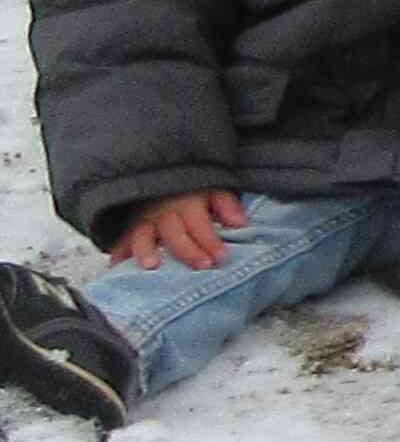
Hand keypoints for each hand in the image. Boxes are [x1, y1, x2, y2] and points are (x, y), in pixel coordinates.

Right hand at [116, 188, 247, 269]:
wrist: (157, 174)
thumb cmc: (191, 190)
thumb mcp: (213, 189)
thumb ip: (226, 205)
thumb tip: (241, 223)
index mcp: (187, 203)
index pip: (199, 224)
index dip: (210, 240)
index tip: (222, 257)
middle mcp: (163, 213)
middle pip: (175, 233)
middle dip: (189, 250)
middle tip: (203, 266)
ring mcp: (142, 220)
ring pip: (142, 235)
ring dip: (146, 250)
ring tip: (151, 265)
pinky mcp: (126, 228)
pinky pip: (120, 240)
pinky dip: (118, 254)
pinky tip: (117, 267)